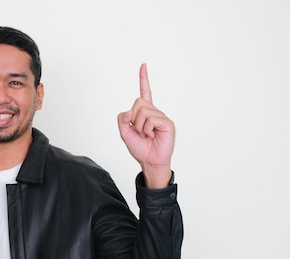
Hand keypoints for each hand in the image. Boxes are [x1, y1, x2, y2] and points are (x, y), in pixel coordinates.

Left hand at [117, 63, 174, 187]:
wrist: (149, 161)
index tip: (143, 65)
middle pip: (137, 103)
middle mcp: (154, 112)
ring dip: (140, 126)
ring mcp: (161, 116)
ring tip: (147, 135)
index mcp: (145, 113)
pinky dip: (147, 130)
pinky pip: (151, 119)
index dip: (143, 79)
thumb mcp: (124, 133)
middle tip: (140, 132)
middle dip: (133, 119)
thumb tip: (129, 111)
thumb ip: (122, 120)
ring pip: (142, 111)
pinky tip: (153, 135)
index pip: (144, 92)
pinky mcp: (166, 123)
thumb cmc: (140, 148)